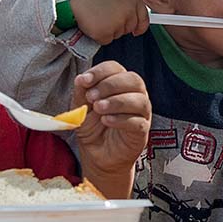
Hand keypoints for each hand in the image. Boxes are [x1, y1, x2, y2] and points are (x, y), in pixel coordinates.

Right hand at [70, 0, 149, 44]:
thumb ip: (127, 3)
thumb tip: (137, 21)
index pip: (144, 18)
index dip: (140, 26)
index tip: (137, 31)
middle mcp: (128, 9)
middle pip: (129, 28)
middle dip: (119, 26)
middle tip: (104, 14)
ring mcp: (117, 22)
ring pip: (117, 35)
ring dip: (107, 29)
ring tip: (96, 14)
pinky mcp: (105, 32)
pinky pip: (105, 40)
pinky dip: (97, 35)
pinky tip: (91, 22)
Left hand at [72, 61, 150, 197]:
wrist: (96, 153)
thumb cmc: (92, 127)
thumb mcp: (81, 107)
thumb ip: (82, 92)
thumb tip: (82, 78)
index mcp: (119, 84)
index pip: (116, 68)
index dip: (100, 72)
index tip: (84, 81)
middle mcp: (134, 94)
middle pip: (133, 79)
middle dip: (110, 85)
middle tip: (92, 97)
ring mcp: (141, 113)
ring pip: (139, 100)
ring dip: (117, 102)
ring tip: (99, 109)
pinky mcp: (142, 131)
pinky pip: (138, 121)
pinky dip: (121, 119)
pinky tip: (106, 121)